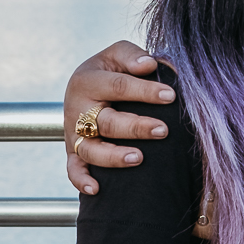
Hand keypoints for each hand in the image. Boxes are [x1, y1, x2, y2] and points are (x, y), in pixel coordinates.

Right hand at [66, 41, 175, 195]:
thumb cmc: (110, 70)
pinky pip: (73, 170)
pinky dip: (81, 181)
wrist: (84, 88)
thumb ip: (132, 55)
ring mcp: (74, 133)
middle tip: (163, 129)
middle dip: (135, 127)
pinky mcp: (73, 151)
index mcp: (88, 81)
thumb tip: (149, 65)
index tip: (171, 95)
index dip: (144, 91)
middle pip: (106, 122)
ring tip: (139, 158)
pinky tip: (97, 189)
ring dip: (113, 156)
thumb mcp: (117, 54)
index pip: (118, 86)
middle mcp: (77, 109)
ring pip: (90, 150)